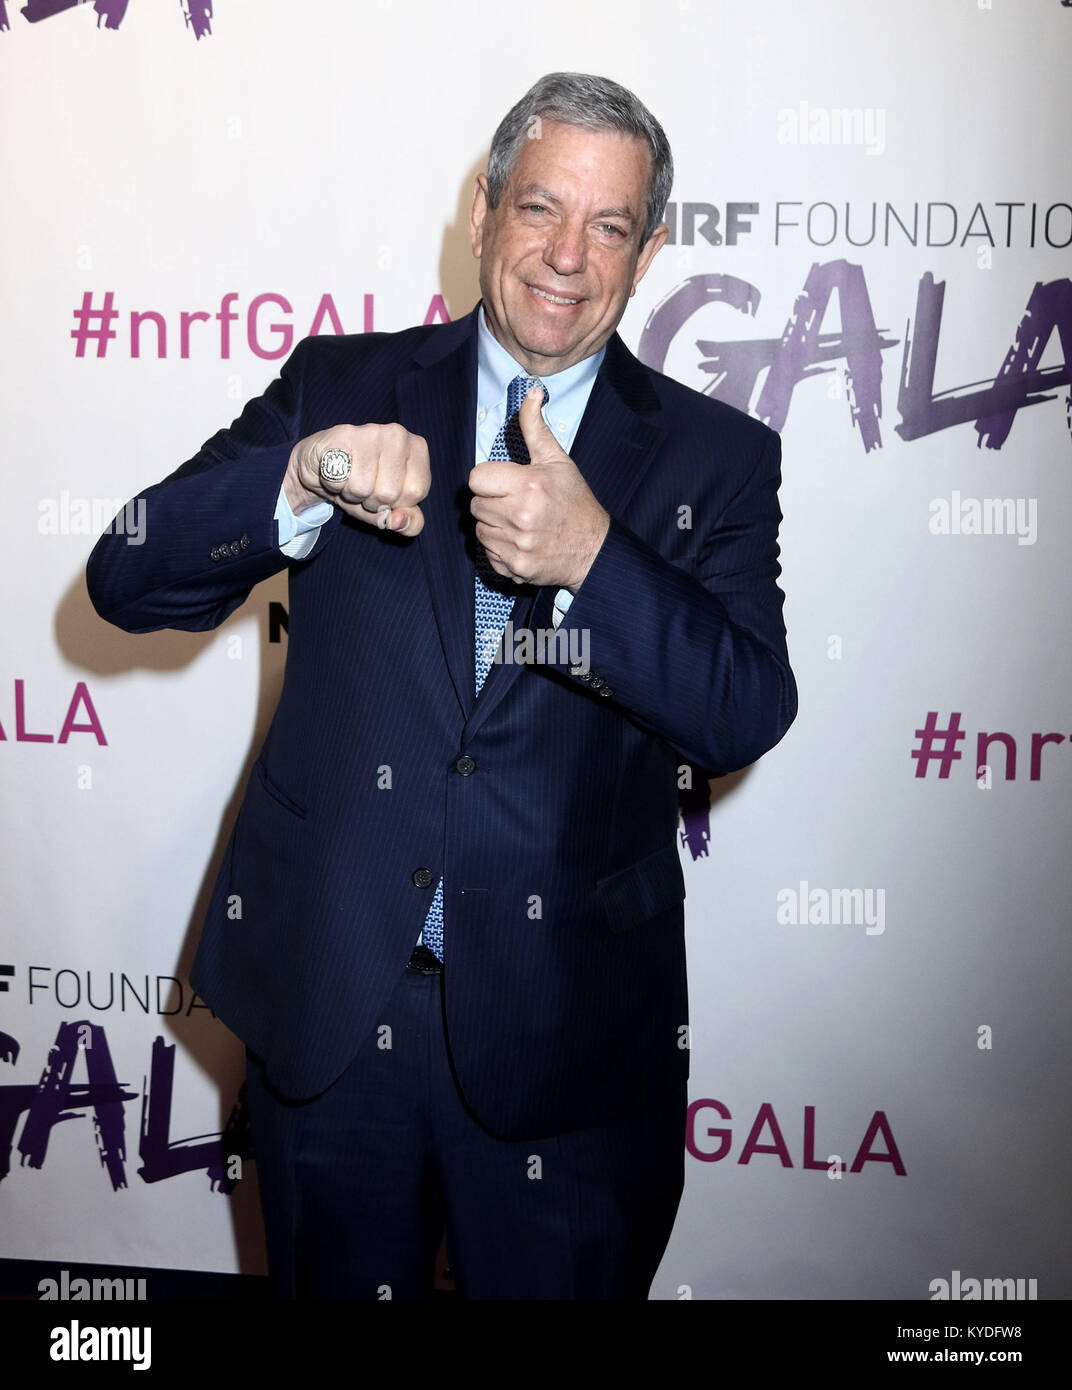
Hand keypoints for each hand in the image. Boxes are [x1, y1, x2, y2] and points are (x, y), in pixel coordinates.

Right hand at [284, 423, 429, 536]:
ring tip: (349, 479)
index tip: (386, 491)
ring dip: (352, 494)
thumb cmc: (362, 484)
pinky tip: (335, 472)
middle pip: (389, 493)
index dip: (397, 503)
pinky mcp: (342, 435)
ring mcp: (370, 431)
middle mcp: (397, 434)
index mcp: (417, 447)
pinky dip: (335, 486)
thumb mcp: (391, 508)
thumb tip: (398, 521)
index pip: (416, 492)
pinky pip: (341, 480)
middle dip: (372, 501)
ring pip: (363, 488)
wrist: (320, 465)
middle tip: (363, 486)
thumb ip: (409, 522)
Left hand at [468, 386, 609, 588]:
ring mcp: (517, 544)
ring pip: (479, 530)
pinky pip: (488, 553)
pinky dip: (499, 548)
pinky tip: (520, 541)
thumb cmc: (575, 501)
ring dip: (493, 526)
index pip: (477, 478)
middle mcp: (520, 515)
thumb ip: (536, 428)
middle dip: (491, 502)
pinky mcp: (515, 567)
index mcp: (528, 485)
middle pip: (475, 505)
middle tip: (514, 503)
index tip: (506, 483)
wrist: (594, 548)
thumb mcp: (558, 461)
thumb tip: (532, 392)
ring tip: (518, 522)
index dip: (489, 479)